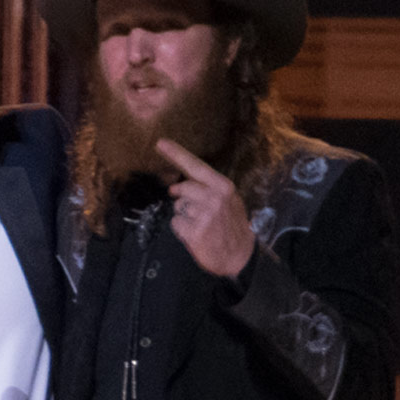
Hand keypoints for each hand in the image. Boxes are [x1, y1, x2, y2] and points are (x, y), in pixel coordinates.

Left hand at [155, 138, 254, 277]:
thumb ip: (206, 188)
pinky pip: (175, 223)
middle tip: (195, 211)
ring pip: (177, 207)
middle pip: (181, 189)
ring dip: (184, 216)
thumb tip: (176, 185)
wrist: (240, 256)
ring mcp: (205, 215)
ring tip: (199, 224)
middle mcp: (214, 198)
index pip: (195, 166)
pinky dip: (181, 229)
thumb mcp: (227, 200)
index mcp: (223, 187)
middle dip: (182, 198)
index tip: (160, 143)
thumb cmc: (231, 226)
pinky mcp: (195, 232)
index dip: (176, 154)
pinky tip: (195, 234)